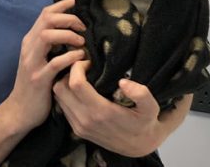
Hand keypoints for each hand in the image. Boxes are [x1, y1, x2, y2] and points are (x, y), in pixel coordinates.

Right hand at [4, 0, 85, 133]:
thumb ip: (49, 45)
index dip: (62, 5)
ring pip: (47, 36)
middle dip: (68, 18)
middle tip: (83, 27)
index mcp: (30, 41)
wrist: (19, 111)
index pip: (45, 14)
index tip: (77, 2)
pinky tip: (80, 58)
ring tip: (81, 42)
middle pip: (47, 19)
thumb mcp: (38, 59)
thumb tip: (71, 30)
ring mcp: (32, 63)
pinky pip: (55, 63)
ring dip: (68, 35)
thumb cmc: (34, 85)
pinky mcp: (39, 79)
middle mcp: (29, 48)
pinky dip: (70, 57)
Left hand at [53, 60, 192, 156]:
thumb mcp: (151, 108)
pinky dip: (66, 94)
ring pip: (58, 97)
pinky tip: (81, 89)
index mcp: (101, 112)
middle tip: (83, 66)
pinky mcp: (77, 129)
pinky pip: (62, 106)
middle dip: (68, 72)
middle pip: (60, 88)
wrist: (139, 147)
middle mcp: (85, 120)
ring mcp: (79, 126)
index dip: (78, 67)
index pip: (75, 84)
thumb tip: (123, 81)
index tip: (89, 62)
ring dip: (65, 82)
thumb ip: (141, 94)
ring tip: (81, 75)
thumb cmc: (145, 123)